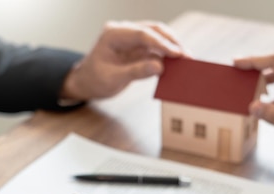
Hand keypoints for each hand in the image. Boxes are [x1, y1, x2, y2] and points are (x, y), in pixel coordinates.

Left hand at [61, 20, 184, 99]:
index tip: (177, 54)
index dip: (161, 43)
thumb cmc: (95, 80)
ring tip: (186, 59)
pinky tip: (177, 63)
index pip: (142, 34)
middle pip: (153, 30)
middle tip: (187, 56)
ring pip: (157, 36)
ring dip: (172, 46)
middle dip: (171, 42)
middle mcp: (123, 31)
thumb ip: (136, 72)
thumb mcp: (113, 79)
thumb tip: (160, 66)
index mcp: (113, 34)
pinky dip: (166, 54)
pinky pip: (155, 47)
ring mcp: (131, 38)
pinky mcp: (137, 47)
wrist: (86, 82)